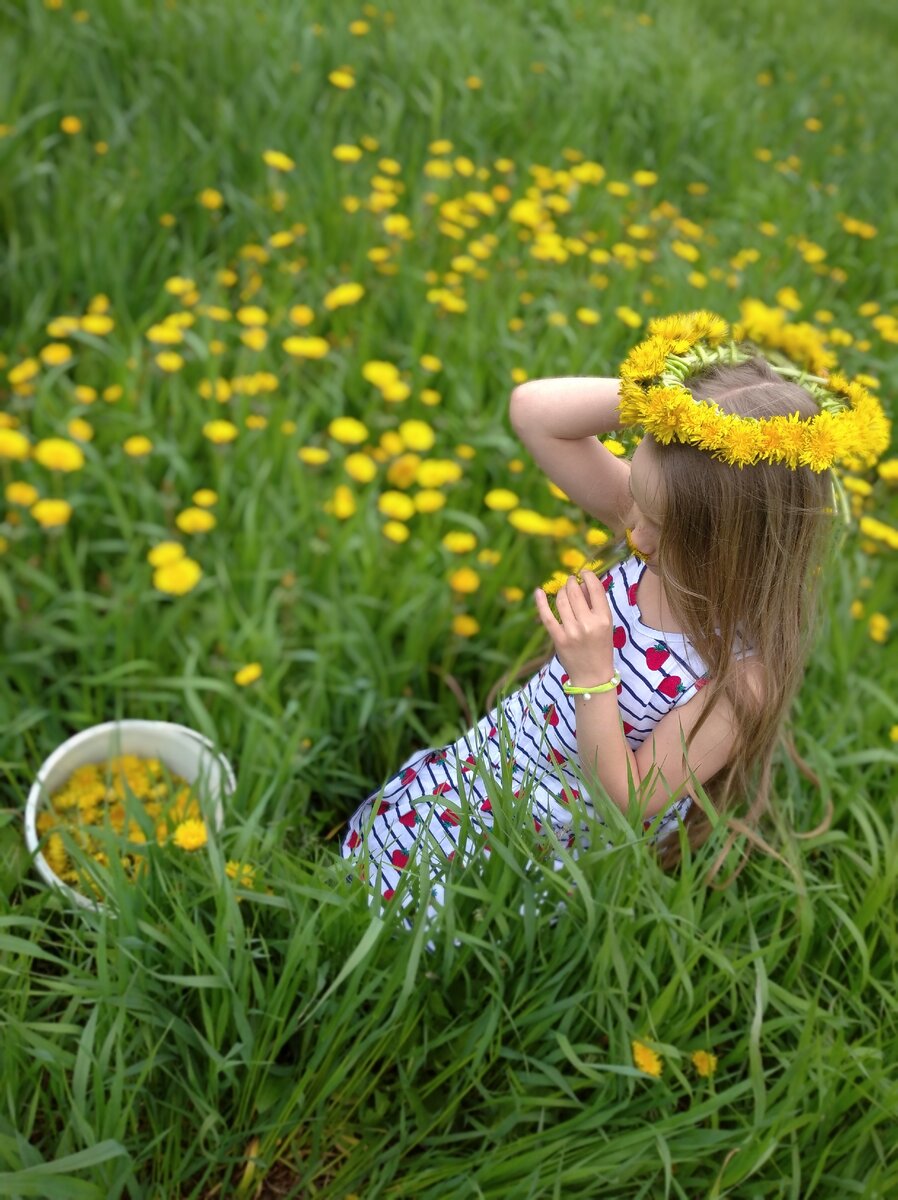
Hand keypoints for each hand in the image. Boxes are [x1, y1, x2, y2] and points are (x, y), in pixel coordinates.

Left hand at [534, 570, 614, 685]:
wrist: (593, 676)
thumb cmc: (601, 648)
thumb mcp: (605, 626)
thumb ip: (596, 605)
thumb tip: (583, 583)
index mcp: (604, 619)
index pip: (595, 589)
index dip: (587, 576)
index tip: (583, 572)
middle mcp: (588, 624)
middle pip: (575, 592)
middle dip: (571, 582)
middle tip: (571, 581)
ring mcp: (571, 631)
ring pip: (562, 600)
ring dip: (561, 591)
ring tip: (564, 590)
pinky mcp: (558, 638)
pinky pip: (547, 616)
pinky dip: (541, 602)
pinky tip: (538, 592)